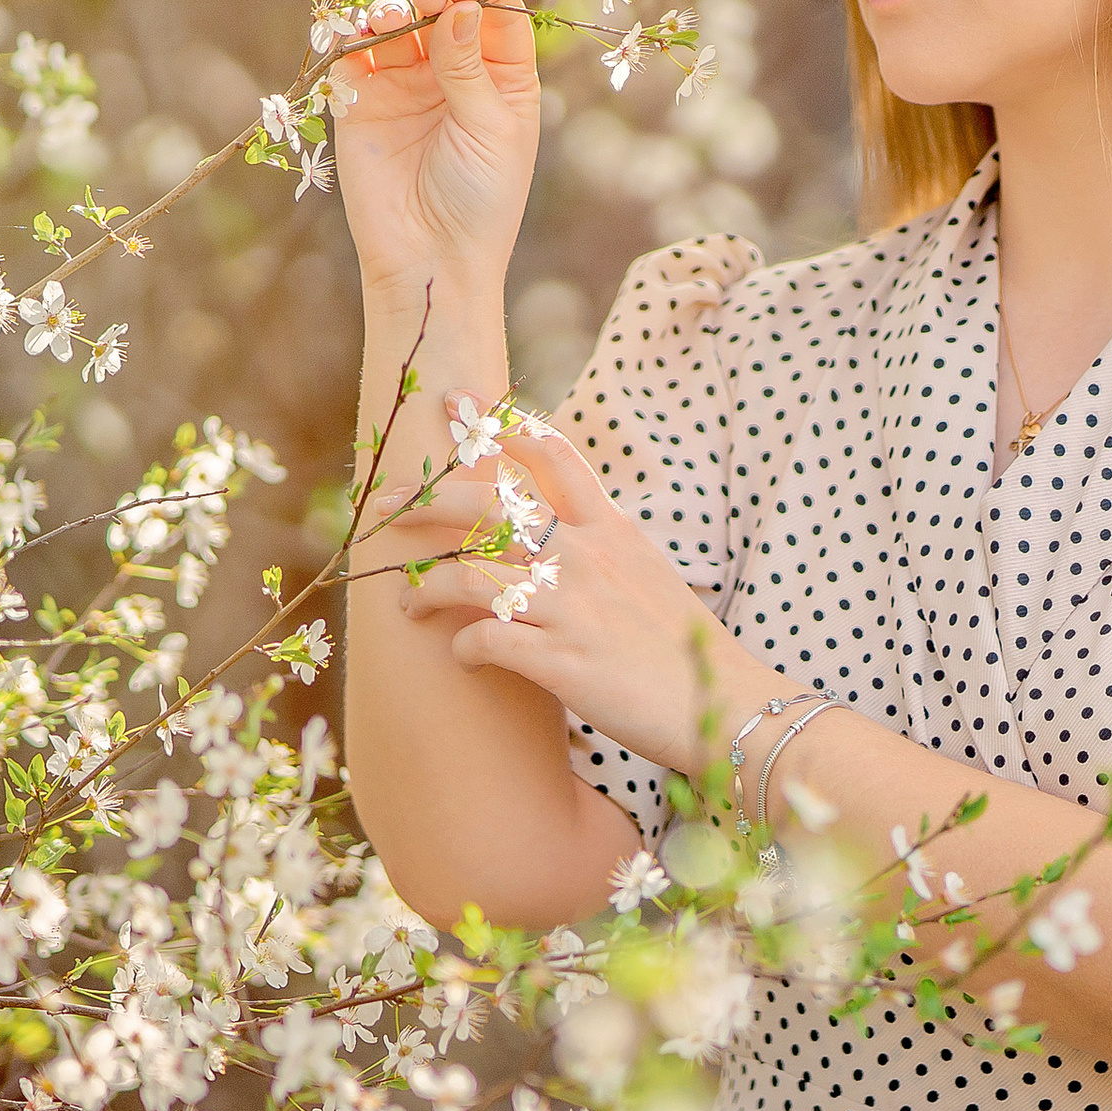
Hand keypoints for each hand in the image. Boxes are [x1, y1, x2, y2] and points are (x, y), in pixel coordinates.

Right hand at [332, 0, 538, 309]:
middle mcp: (454, 74)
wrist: (430, 258)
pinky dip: (353, 35)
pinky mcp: (361, 101)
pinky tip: (358, 33)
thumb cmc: (481, 199)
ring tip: (392, 18)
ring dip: (393, 9)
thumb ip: (470, 66)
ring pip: (397, 25)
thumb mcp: (491, 128)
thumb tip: (459, 5)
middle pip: (443, 10)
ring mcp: (406, 84)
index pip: (497, 14)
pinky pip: (353, 55)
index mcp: (503, 78)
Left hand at [396, 413, 776, 773]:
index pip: (552, 455)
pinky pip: (484, 640)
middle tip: (384, 505)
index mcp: (611, 530)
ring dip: (425, 587)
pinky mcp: (562, 662)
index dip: (500, 426)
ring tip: (407, 603)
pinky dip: (462, 647)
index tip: (459, 405)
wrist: (727, 705)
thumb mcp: (647, 574)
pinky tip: (464, 656)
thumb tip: (555, 534)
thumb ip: (601, 547)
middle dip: (425, 499)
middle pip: (489, 504)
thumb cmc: (684, 649)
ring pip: (470, 575)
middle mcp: (587, 557)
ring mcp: (573, 608)